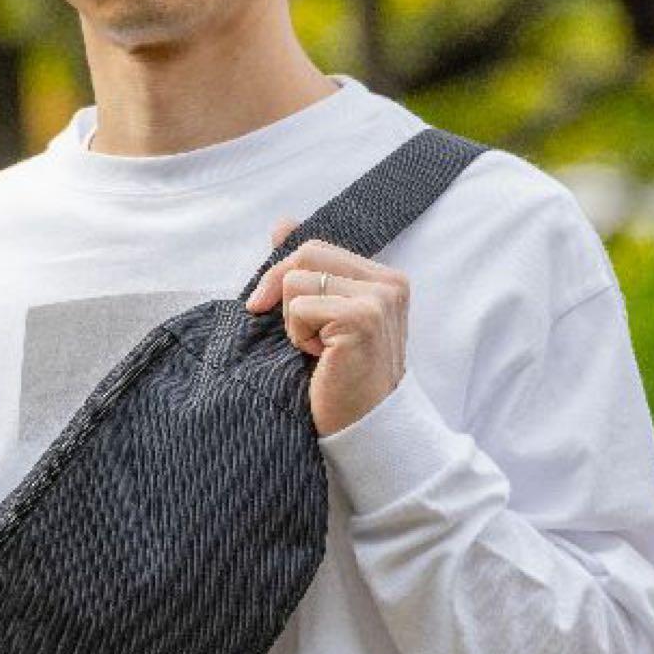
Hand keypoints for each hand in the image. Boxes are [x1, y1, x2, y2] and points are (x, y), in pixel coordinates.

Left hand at [244, 217, 409, 436]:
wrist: (364, 428)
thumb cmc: (342, 379)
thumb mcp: (324, 318)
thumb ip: (308, 270)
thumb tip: (281, 224)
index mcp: (386, 279)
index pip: (316, 249)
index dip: (283, 276)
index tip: (264, 307)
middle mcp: (390, 283)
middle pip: (306, 255)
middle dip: (281, 292)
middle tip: (295, 335)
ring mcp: (379, 299)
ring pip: (298, 281)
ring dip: (294, 322)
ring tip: (318, 351)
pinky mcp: (362, 318)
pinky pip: (300, 307)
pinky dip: (298, 336)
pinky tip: (321, 359)